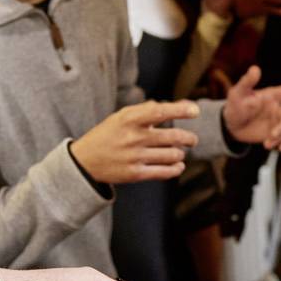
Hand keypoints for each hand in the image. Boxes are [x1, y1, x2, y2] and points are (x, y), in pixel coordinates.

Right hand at [70, 100, 200, 184]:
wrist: (85, 161)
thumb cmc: (108, 134)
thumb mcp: (121, 116)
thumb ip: (147, 110)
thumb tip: (175, 105)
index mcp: (129, 119)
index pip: (160, 111)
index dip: (180, 110)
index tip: (195, 111)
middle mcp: (133, 137)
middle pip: (173, 137)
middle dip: (188, 138)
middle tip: (192, 140)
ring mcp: (134, 157)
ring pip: (172, 155)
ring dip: (180, 154)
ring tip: (179, 153)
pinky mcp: (135, 174)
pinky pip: (164, 172)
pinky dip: (176, 169)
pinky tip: (178, 166)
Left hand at [220, 65, 280, 151]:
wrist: (232, 125)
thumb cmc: (235, 105)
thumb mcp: (237, 93)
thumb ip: (247, 82)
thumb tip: (255, 68)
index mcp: (273, 96)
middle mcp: (279, 108)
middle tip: (272, 136)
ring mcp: (279, 122)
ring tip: (267, 144)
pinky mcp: (278, 135)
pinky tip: (280, 149)